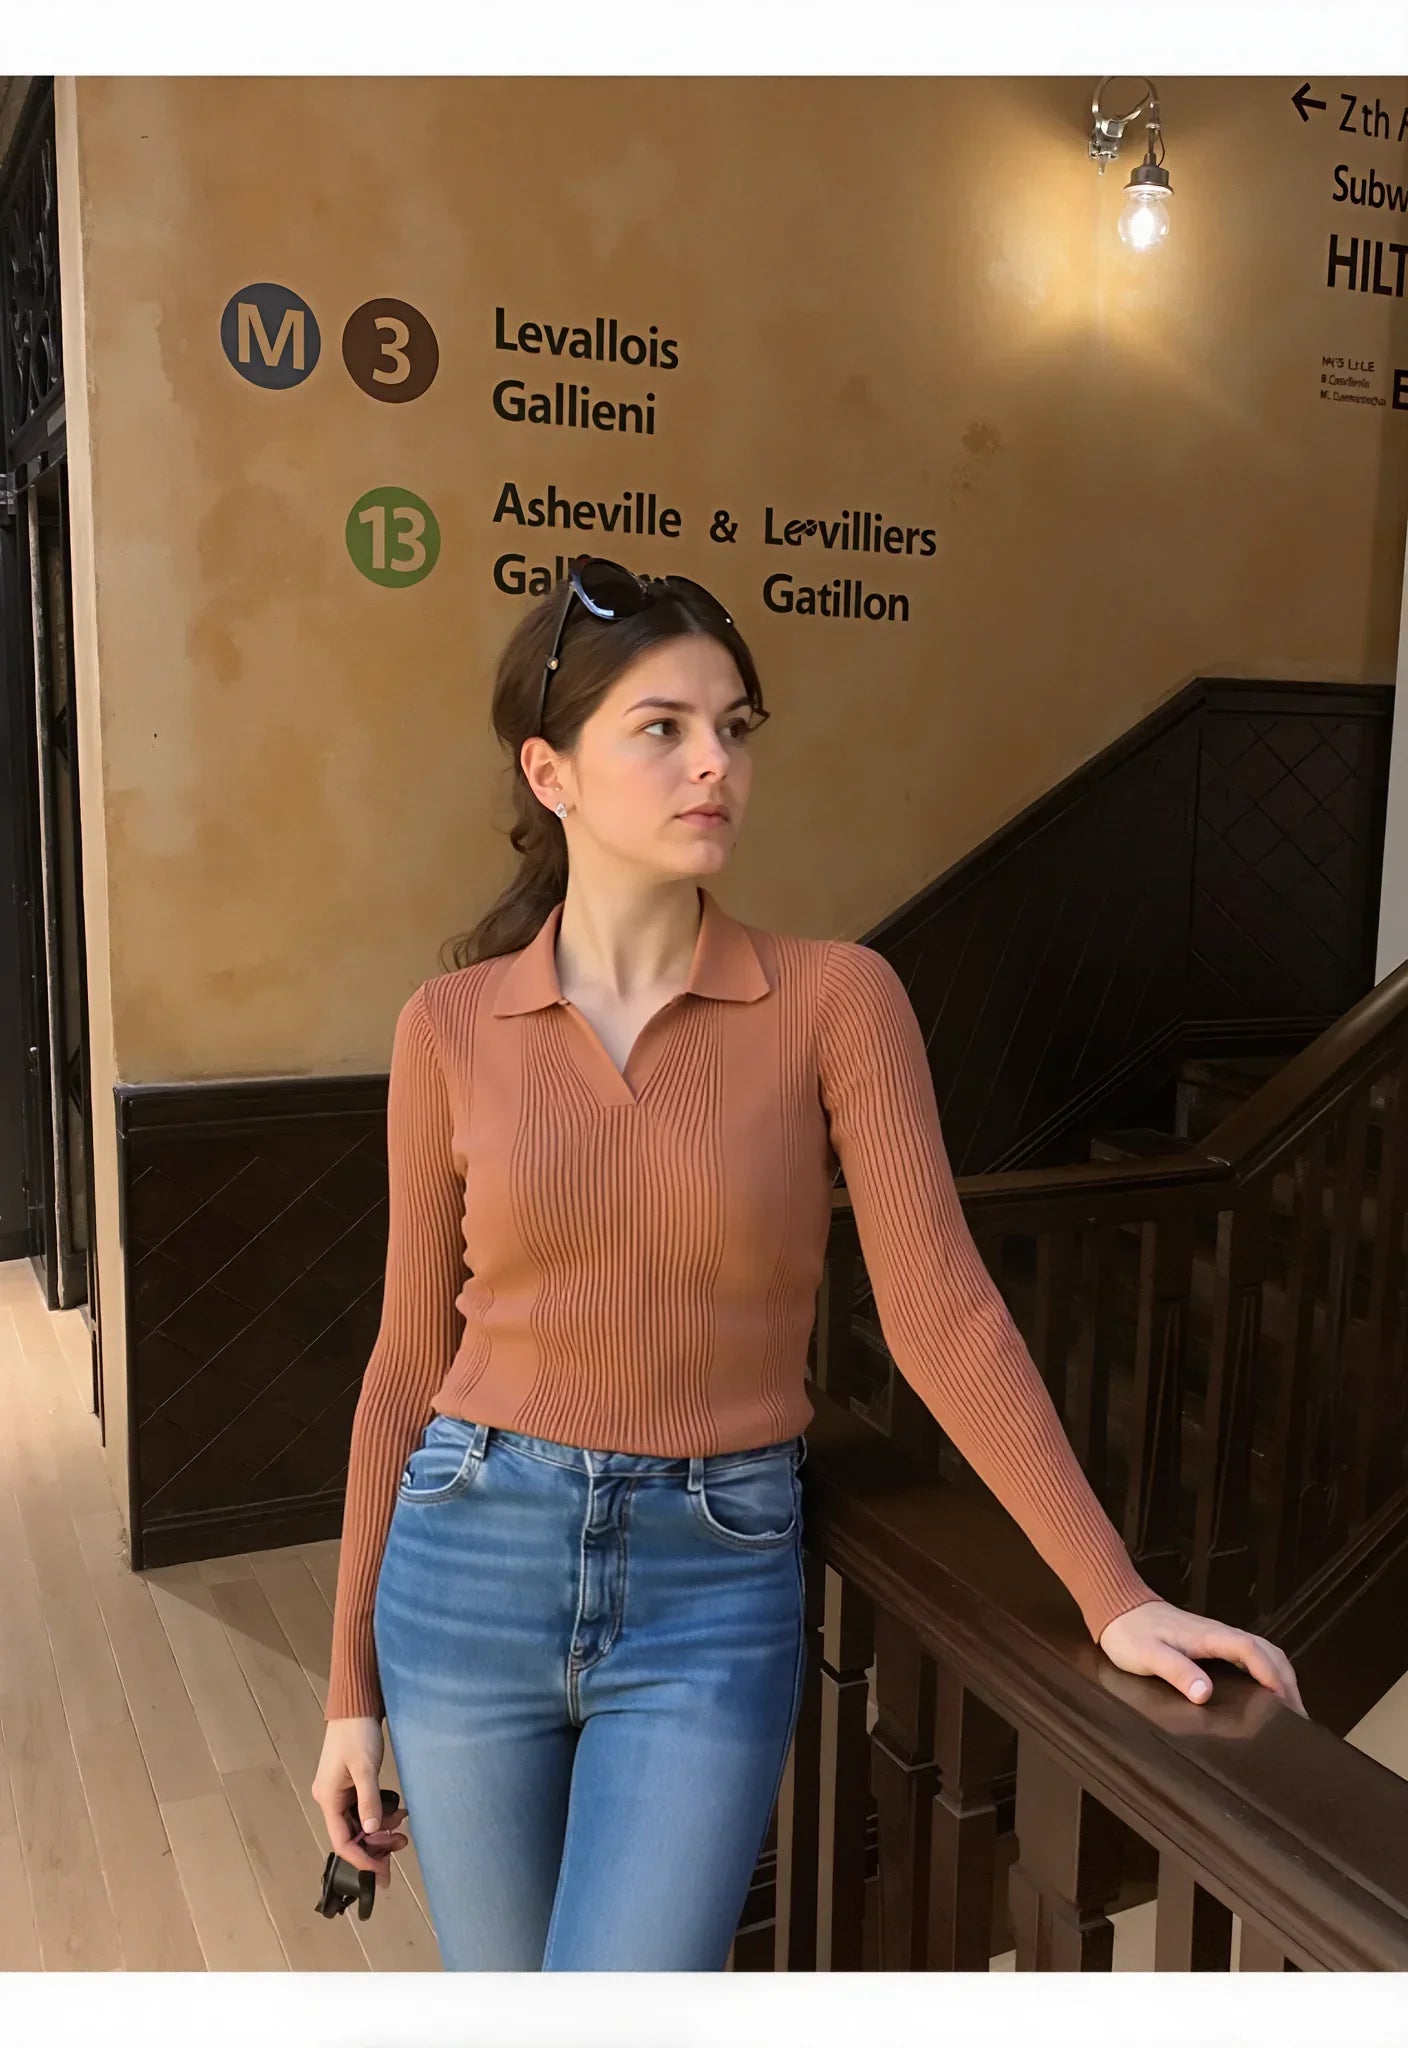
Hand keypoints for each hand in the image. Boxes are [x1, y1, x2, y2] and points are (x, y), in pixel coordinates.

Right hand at [312, 1716, 409, 1890]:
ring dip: (381, 1828)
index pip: (342, 1841)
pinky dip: (380, 1813)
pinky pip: (364, 1808)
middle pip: (352, 1834)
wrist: (356, 1705)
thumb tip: (373, 1833)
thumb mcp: (366, 1768)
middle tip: (402, 1845)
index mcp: (328, 1798)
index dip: (361, 1859)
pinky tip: (398, 1810)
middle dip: (376, 1844)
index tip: (382, 1872)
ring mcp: (340, 1792)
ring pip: (360, 1822)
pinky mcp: (350, 1784)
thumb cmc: (358, 1734)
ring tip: (403, 1826)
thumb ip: (369, 1800)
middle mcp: (330, 1799)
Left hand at [1098, 1599, 1306, 1717]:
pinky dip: (1265, 1671)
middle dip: (1287, 1680)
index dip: (1272, 1677)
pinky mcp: (1210, 1642)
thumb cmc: (1130, 1633)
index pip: (1252, 1652)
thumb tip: (1206, 1693)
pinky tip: (1263, 1691)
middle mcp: (1218, 1633)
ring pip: (1260, 1651)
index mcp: (1208, 1636)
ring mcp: (1216, 1637)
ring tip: (1289, 1707)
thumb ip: (1177, 1672)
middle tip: (1298, 1715)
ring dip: (1280, 1675)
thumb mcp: (1148, 1656)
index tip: (1286, 1704)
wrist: (1117, 1607)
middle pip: (1267, 1651)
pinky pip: (1247, 1654)